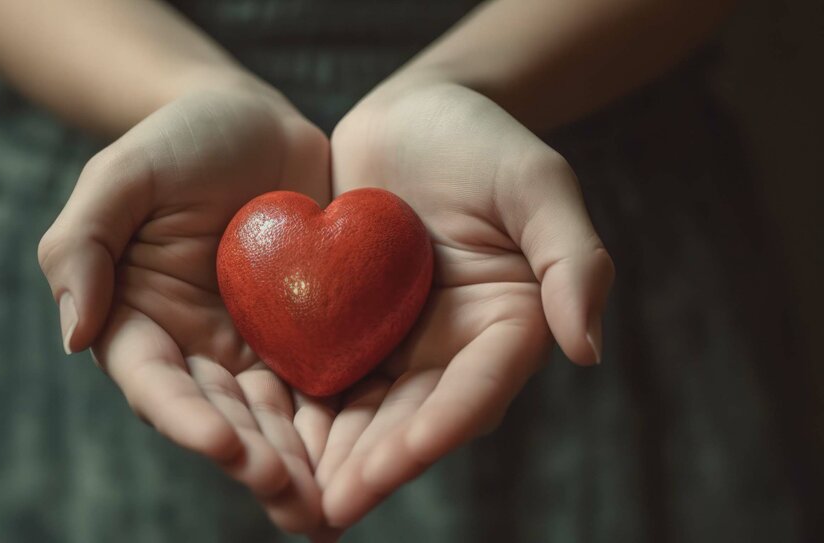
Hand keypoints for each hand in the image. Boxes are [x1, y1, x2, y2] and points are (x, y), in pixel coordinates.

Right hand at [37, 73, 336, 534]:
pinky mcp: (304, 335)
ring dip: (299, 466)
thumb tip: (74, 334)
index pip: (155, 383)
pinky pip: (321, 383)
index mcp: (139, 323)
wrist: (251, 123)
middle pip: (220, 418)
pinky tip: (369, 457)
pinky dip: (340, 425)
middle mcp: (194, 349)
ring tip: (331, 510)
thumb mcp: (120, 176)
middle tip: (295, 500)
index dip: (185, 418)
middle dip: (255, 462)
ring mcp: (251, 347)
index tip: (223, 446)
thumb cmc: (177, 142)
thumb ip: (80, 246)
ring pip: (273, 419)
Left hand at [317, 79, 614, 526]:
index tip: (391, 465)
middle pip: (415, 420)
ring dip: (331, 458)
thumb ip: (572, 259)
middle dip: (373, 467)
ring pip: (366, 413)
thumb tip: (587, 349)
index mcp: (506, 326)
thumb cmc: (482, 140)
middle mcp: (453, 348)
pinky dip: (300, 411)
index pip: (474, 391)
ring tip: (290, 498)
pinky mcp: (350, 326)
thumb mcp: (537, 183)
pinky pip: (325, 374)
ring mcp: (399, 341)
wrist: (414, 115)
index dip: (434, 432)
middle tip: (327, 509)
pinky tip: (264, 439)